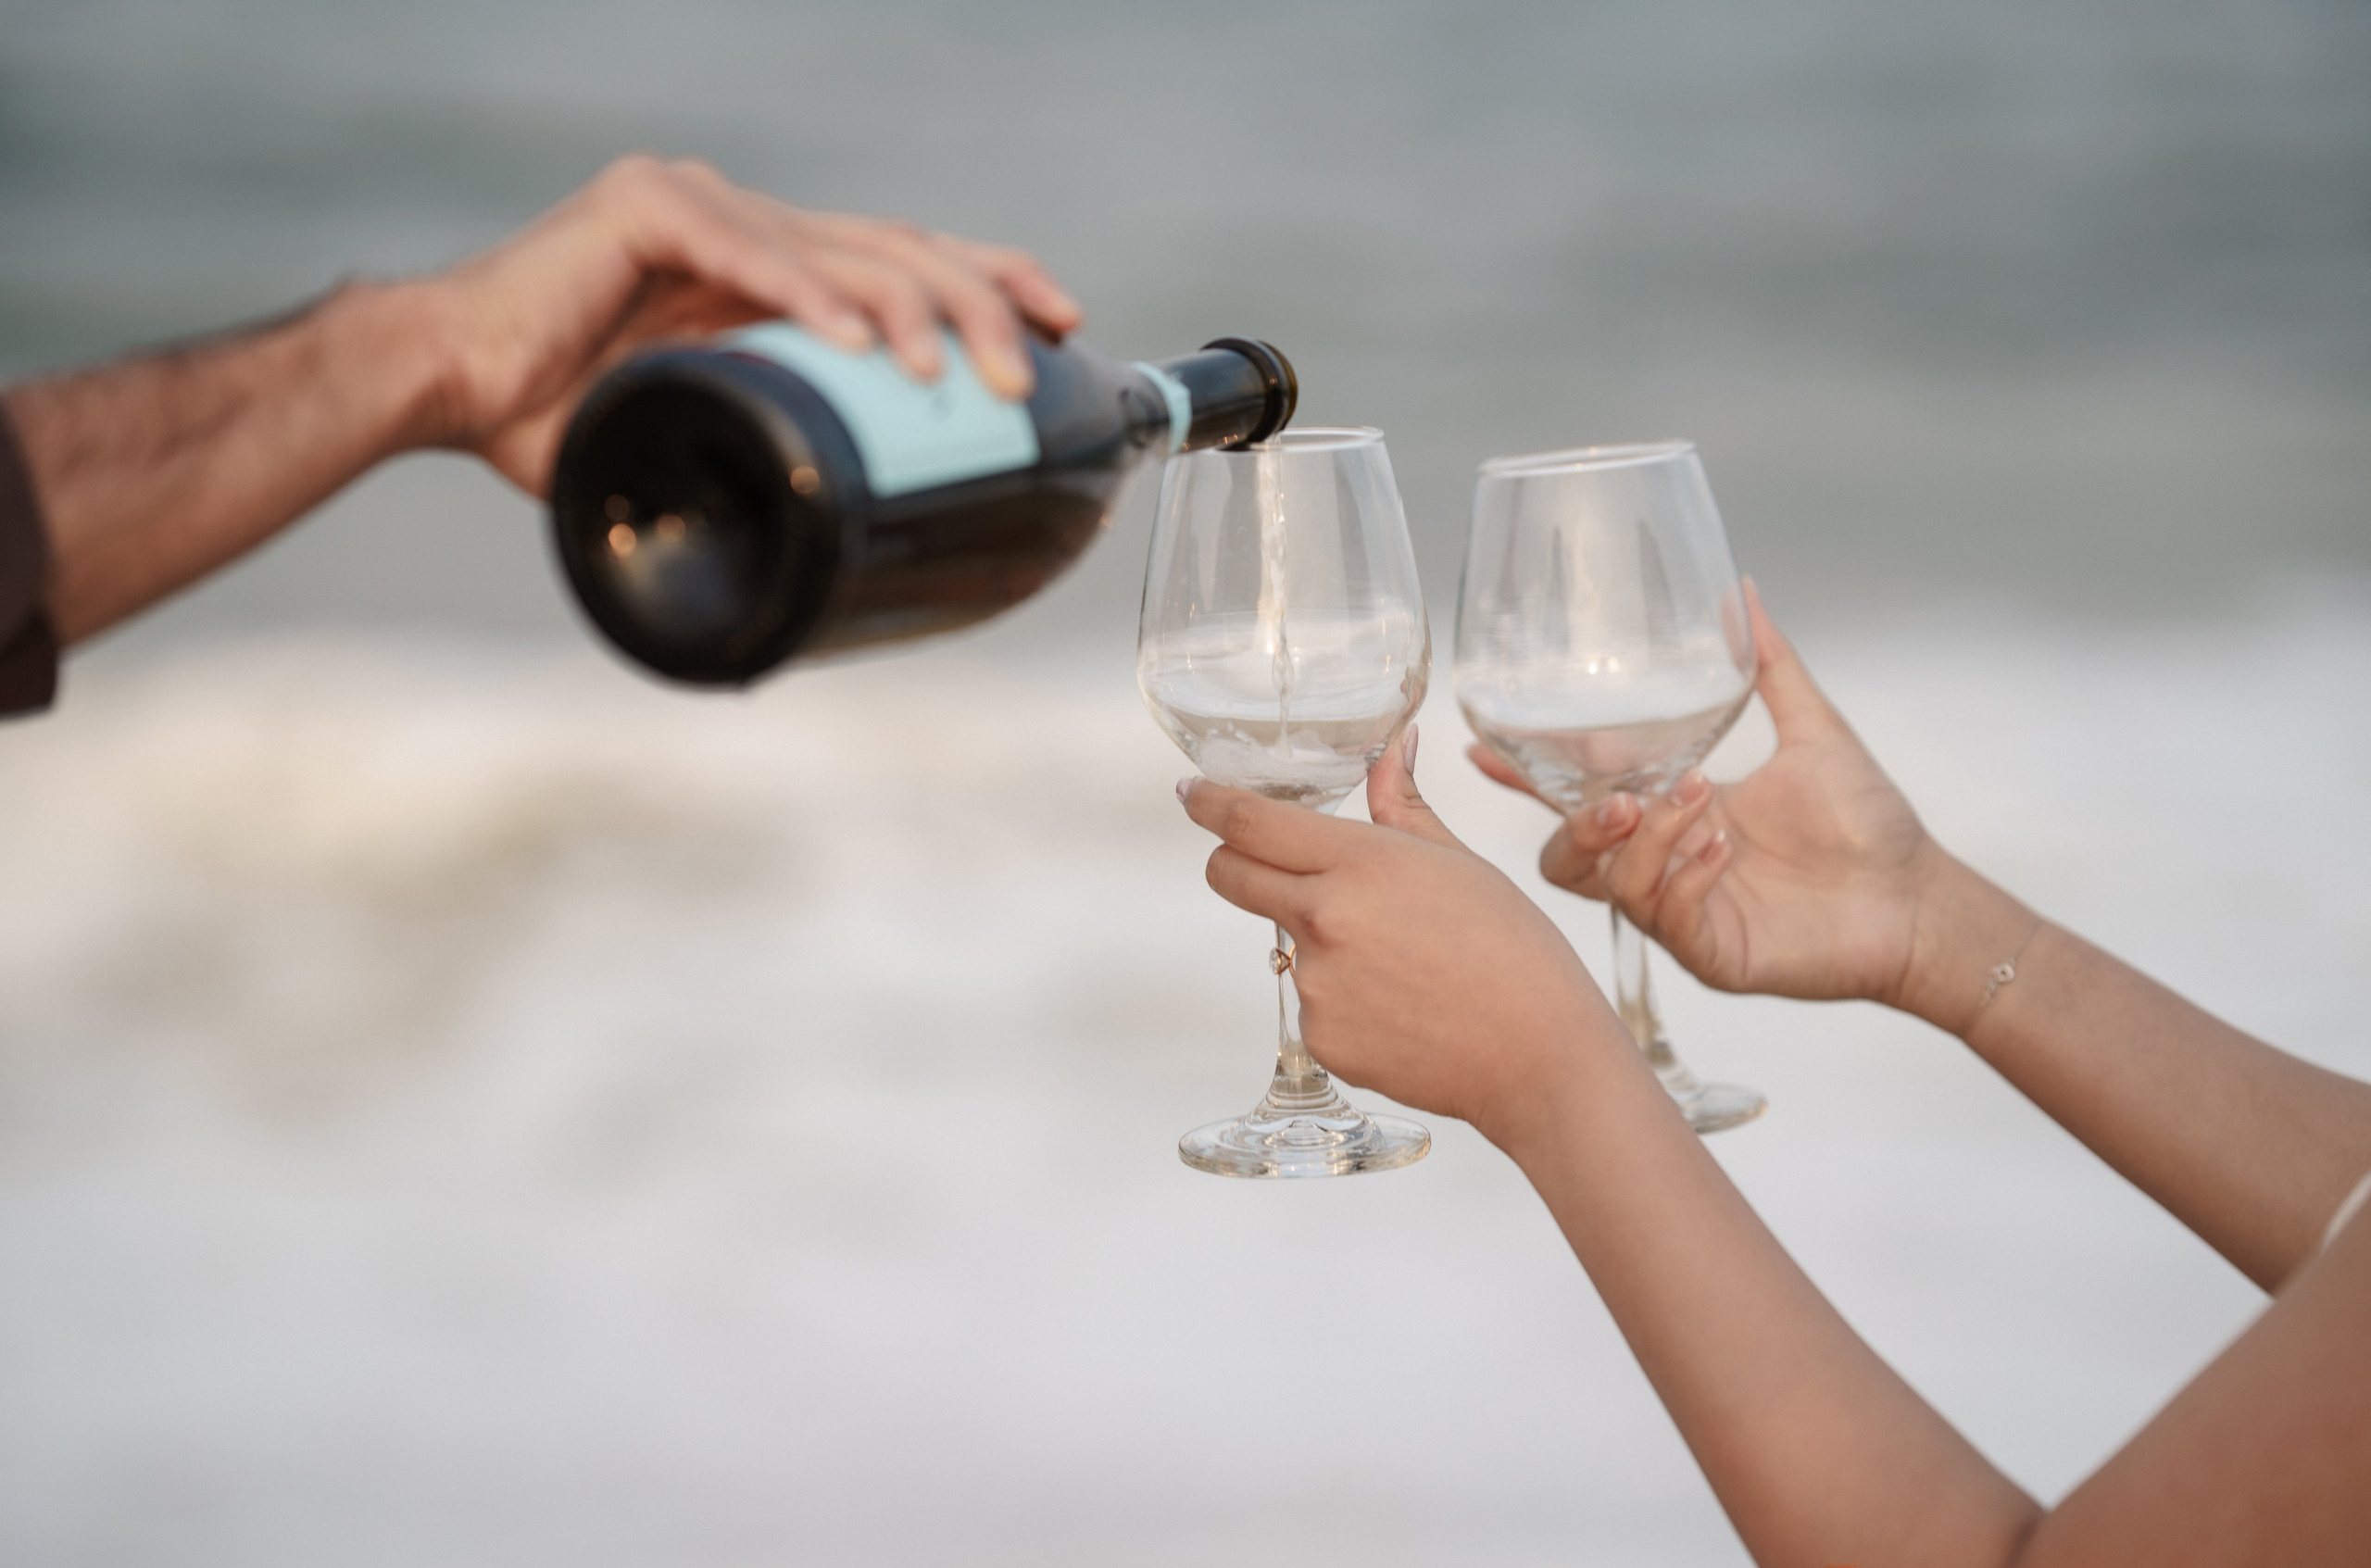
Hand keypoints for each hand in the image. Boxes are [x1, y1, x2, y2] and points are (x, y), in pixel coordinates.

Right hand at [417, 154, 1083, 492]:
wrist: (444, 389)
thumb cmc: (563, 425)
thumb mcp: (704, 437)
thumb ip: (774, 446)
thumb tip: (855, 530)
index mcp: (767, 263)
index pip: (903, 259)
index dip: (990, 283)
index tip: (1066, 322)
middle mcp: (745, 219)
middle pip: (895, 247)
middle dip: (981, 299)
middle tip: (1037, 365)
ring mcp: (698, 202)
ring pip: (839, 250)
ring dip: (910, 311)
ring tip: (956, 372)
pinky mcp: (643, 208)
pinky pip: (747, 255)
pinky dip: (808, 297)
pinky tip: (862, 342)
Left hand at [1179, 730, 1628, 1148]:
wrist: (1540, 1057)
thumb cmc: (1516, 954)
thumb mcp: (1460, 863)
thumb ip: (1403, 806)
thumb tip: (1394, 746)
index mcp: (1360, 862)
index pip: (1249, 821)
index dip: (1209, 804)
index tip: (1191, 794)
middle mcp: (1323, 919)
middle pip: (1230, 876)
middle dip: (1231, 861)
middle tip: (1262, 861)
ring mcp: (1316, 984)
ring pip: (1283, 942)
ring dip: (1317, 940)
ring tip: (1401, 962)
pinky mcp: (1320, 1039)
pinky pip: (1312, 1002)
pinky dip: (1343, 998)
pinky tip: (1401, 1005)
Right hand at [1469, 582, 1946, 1011]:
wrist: (1920, 899)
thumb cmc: (1870, 827)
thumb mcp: (1812, 730)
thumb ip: (1769, 665)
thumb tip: (1744, 590)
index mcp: (1675, 814)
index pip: (1580, 795)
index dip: (1525, 778)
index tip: (1483, 749)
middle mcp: (1665, 866)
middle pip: (1565, 855)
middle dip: (1574, 822)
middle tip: (1623, 796)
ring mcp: (1683, 912)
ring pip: (1608, 885)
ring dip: (1645, 837)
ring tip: (1700, 801)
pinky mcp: (1712, 952)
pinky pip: (1666, 918)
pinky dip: (1688, 874)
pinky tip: (1727, 847)